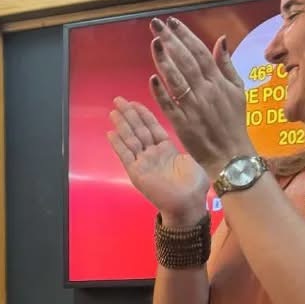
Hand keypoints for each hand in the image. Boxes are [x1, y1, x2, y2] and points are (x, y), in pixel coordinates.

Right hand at [108, 99, 209, 225]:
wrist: (188, 204)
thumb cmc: (194, 185)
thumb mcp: (190, 160)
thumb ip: (181, 148)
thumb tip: (181, 139)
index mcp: (167, 149)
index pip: (152, 126)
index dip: (143, 113)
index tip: (134, 102)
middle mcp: (153, 154)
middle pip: (139, 129)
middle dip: (129, 114)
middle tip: (118, 99)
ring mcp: (144, 163)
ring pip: (131, 139)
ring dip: (122, 125)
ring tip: (113, 111)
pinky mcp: (137, 173)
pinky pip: (125, 156)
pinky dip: (118, 145)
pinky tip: (110, 133)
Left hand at [148, 18, 253, 172]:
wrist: (232, 155)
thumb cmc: (234, 123)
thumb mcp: (238, 91)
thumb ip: (227, 65)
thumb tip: (221, 40)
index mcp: (218, 82)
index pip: (199, 52)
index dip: (185, 36)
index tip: (172, 22)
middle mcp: (206, 91)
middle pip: (185, 61)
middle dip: (171, 40)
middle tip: (156, 24)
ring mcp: (193, 107)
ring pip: (176, 80)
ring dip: (164, 60)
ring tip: (154, 42)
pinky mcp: (183, 124)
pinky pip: (170, 105)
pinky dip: (161, 92)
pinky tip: (152, 78)